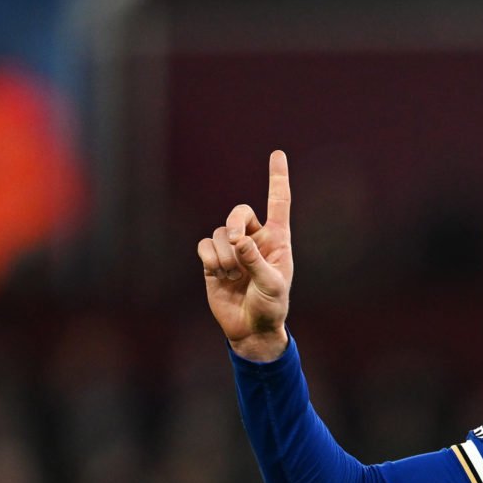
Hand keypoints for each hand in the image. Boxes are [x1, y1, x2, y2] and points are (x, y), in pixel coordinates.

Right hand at [196, 150, 293, 361]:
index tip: (277, 153)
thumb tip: (238, 240)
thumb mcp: (272, 285)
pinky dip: (210, 259)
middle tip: (236, 245)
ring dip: (224, 255)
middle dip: (234, 224)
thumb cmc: (271, 307)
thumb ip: (256, 261)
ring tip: (233, 276)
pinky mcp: (212, 261)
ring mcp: (232, 250)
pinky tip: (219, 276)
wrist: (251, 329)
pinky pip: (204, 246)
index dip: (277, 178)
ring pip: (219, 233)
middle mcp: (254, 239)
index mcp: (277, 240)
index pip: (278, 203)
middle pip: (239, 212)